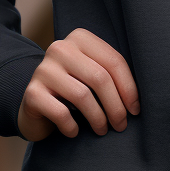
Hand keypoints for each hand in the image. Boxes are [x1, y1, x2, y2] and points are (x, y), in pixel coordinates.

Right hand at [17, 28, 139, 141]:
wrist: (35, 103)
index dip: (128, 87)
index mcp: (80, 38)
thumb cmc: (73, 89)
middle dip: (115, 106)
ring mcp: (43, 69)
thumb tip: (137, 99)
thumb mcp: (92, 74)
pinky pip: (60, 112)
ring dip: (98, 118)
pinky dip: (72, 127)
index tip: (135, 110)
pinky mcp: (32, 92)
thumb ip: (111, 75)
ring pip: (82, 95)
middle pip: (99, 78)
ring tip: (103, 130)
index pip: (113, 61)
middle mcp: (60, 48)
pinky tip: (75, 132)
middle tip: (121, 125)